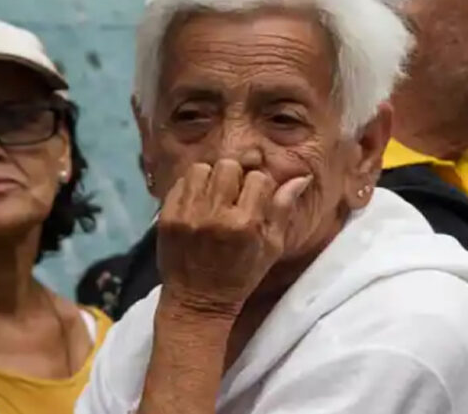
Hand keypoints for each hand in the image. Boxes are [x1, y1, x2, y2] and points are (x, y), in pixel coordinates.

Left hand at [156, 159, 311, 317]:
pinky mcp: (167, 217)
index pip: (258, 178)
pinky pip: (180, 183)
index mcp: (246, 224)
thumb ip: (283, 209)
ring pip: (201, 169)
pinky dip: (191, 189)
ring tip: (214, 198)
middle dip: (234, 178)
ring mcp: (188, 215)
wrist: (197, 301)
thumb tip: (300, 178)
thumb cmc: (241, 276)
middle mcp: (215, 216)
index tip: (255, 201)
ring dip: (210, 179)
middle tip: (233, 197)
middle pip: (228, 166)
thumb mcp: (272, 247)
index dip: (259, 187)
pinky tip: (198, 205)